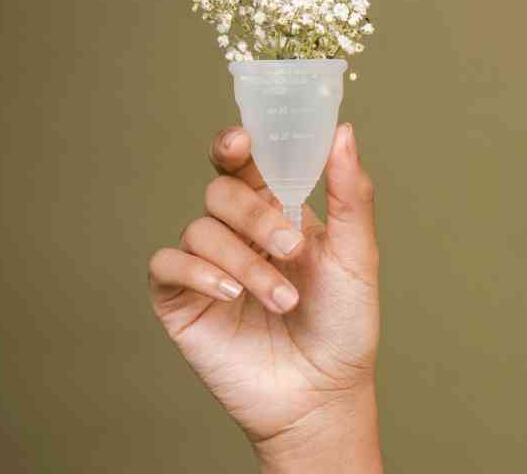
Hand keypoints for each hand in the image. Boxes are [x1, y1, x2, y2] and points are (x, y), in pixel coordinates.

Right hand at [147, 122, 379, 458]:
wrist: (323, 393)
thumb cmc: (343, 324)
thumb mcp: (357, 255)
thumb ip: (350, 194)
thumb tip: (344, 132)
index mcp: (278, 212)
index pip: (247, 164)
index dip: (236, 144)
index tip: (242, 140)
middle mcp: (238, 233)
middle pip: (221, 191)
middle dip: (255, 214)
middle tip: (292, 248)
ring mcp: (207, 265)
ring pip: (201, 230)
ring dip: (246, 261)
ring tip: (284, 300)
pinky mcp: (181, 301)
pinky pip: (168, 265)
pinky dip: (199, 273)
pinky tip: (232, 296)